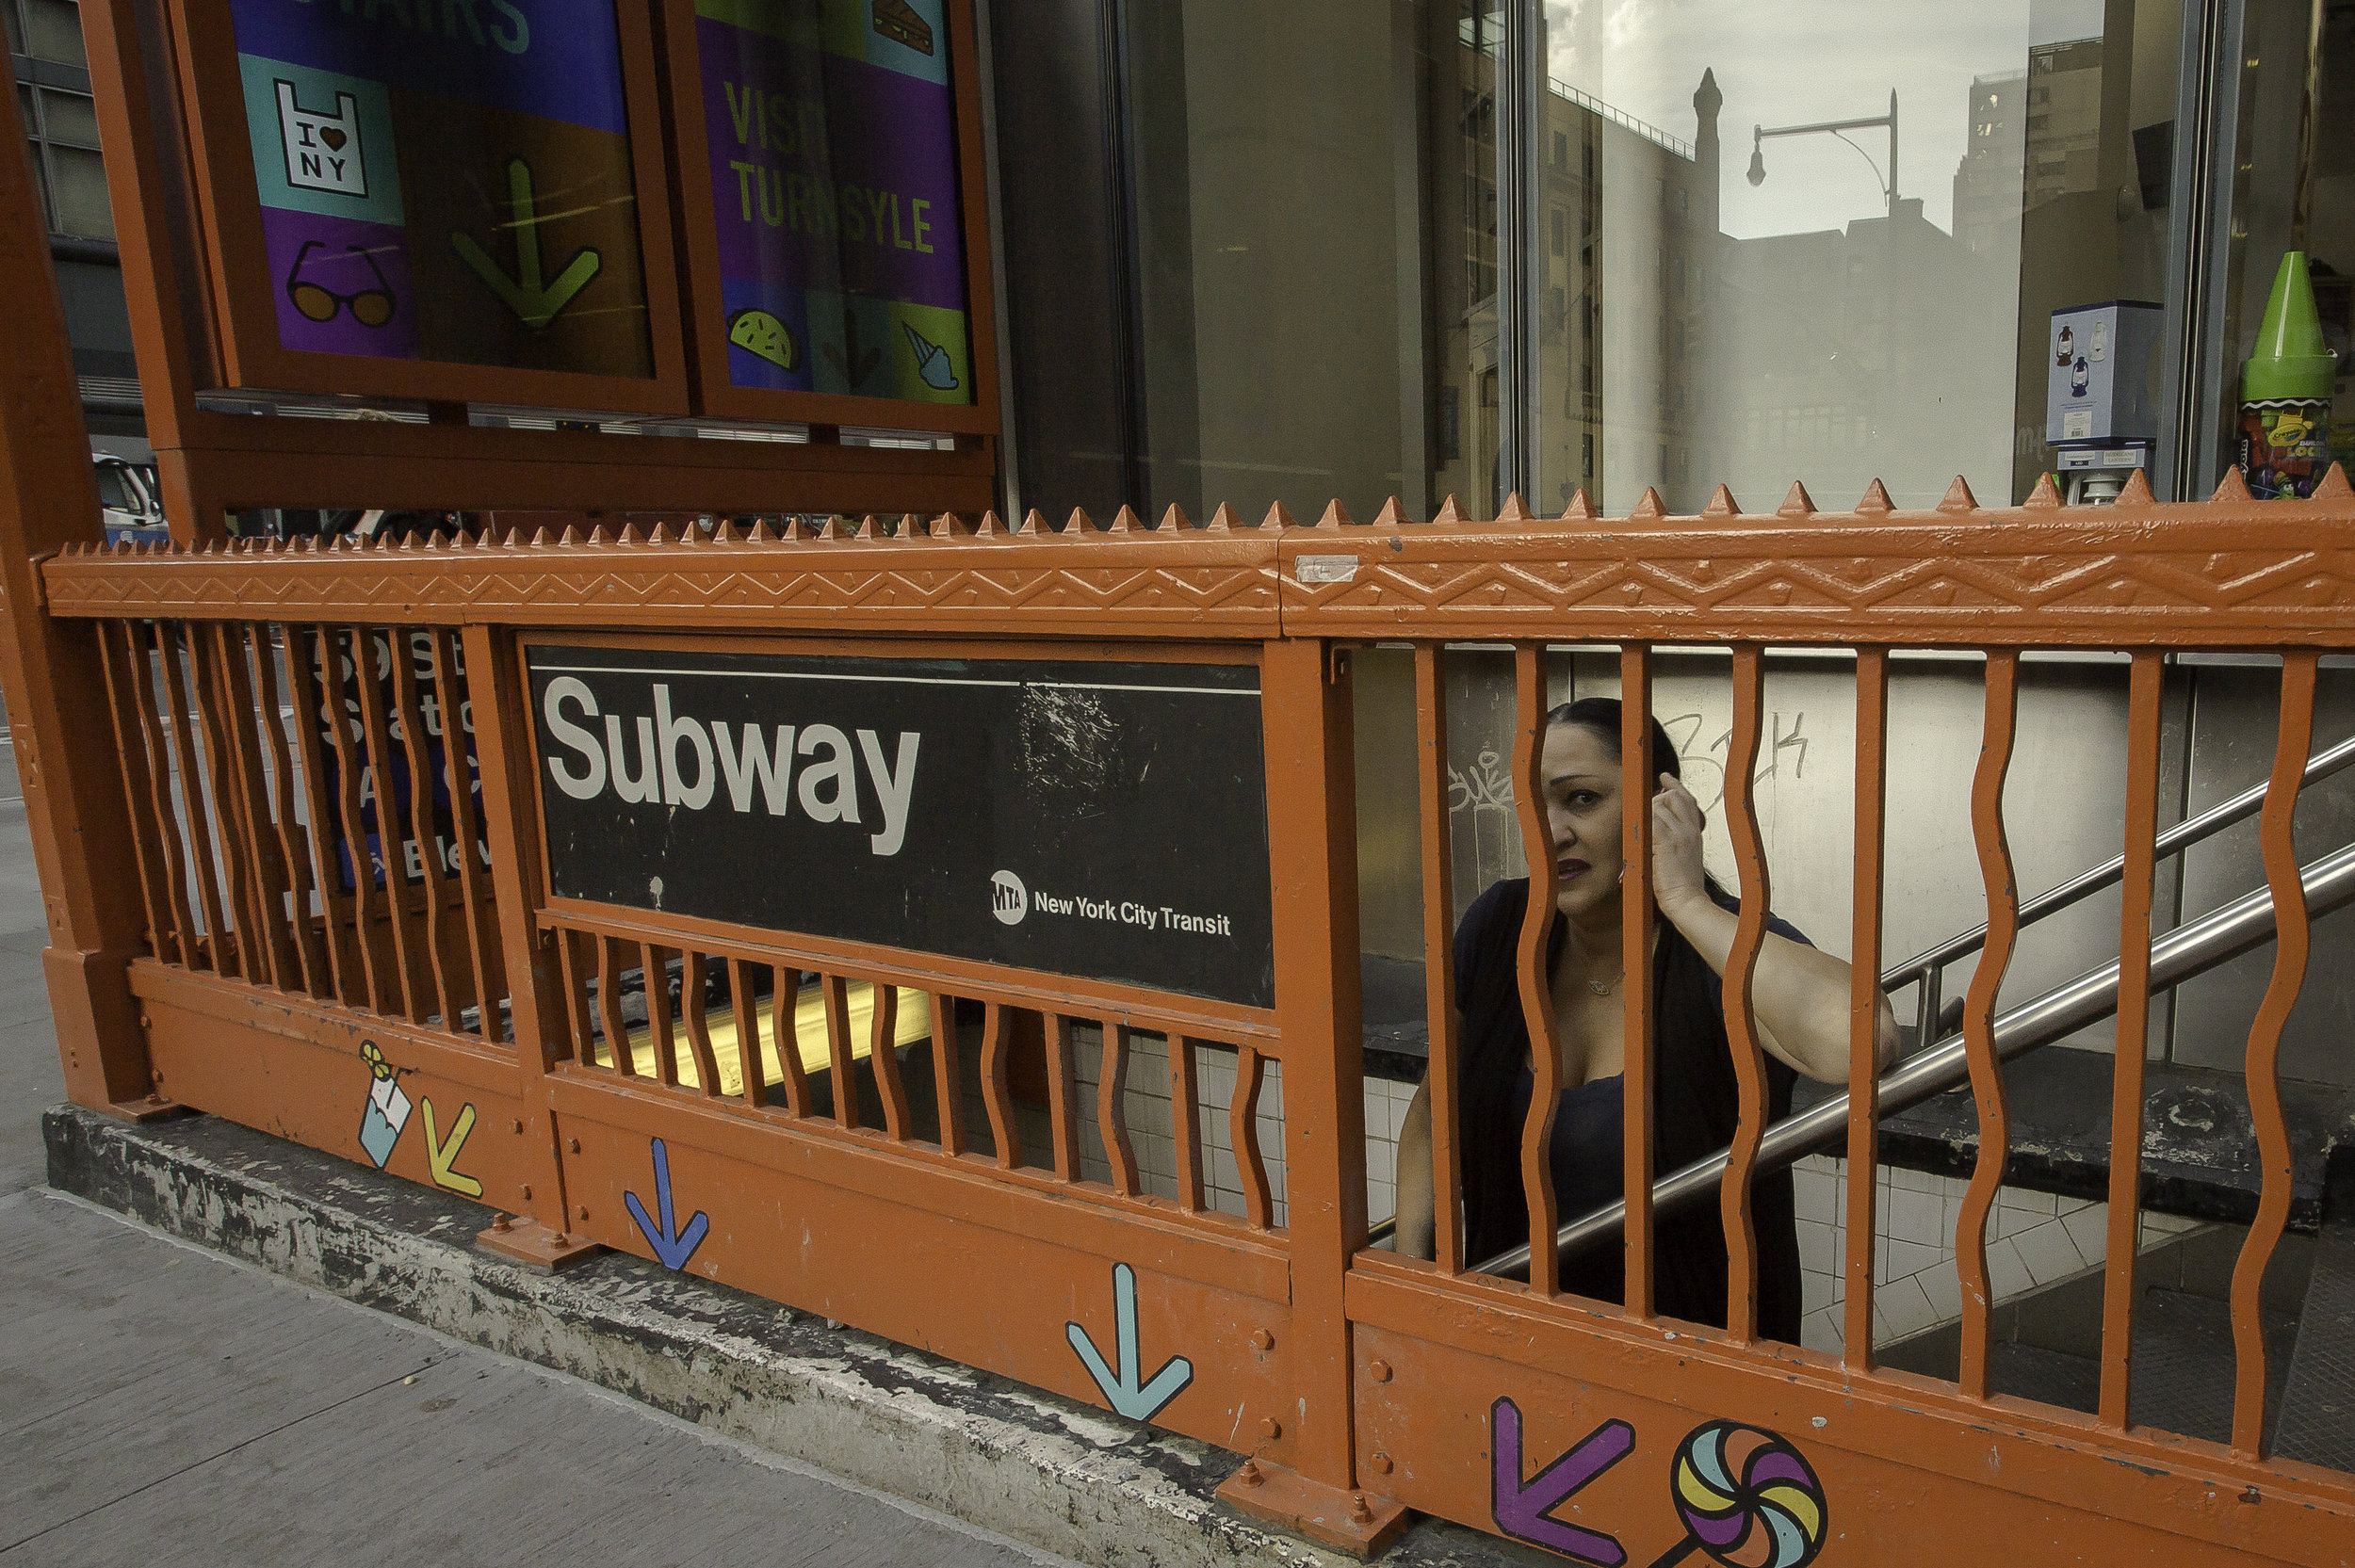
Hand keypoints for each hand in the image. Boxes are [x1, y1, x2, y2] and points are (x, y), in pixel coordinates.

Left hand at [1649, 773, 1709, 916]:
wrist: (1688, 901)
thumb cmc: (1683, 885)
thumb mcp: (1684, 856)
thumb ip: (1674, 839)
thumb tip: (1656, 828)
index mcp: (1694, 832)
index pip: (1687, 799)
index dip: (1675, 786)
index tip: (1665, 777)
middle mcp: (1689, 830)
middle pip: (1670, 797)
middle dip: (1653, 801)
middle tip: (1643, 817)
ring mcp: (1679, 835)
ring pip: (1656, 807)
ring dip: (1643, 817)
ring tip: (1642, 837)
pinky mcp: (1666, 843)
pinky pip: (1650, 821)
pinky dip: (1640, 825)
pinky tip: (1638, 837)